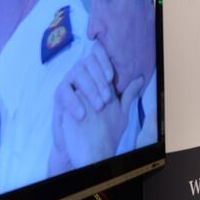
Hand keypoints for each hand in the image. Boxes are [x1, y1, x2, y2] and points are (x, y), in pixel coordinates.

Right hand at [52, 44, 144, 168]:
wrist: (84, 145)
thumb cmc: (101, 125)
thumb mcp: (118, 110)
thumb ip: (127, 94)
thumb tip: (140, 78)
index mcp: (95, 74)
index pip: (98, 55)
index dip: (104, 61)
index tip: (111, 78)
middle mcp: (82, 75)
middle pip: (87, 62)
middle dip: (99, 79)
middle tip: (107, 98)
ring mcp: (69, 84)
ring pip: (76, 73)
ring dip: (89, 88)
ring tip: (98, 106)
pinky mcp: (59, 97)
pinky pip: (64, 91)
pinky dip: (73, 101)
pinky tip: (82, 113)